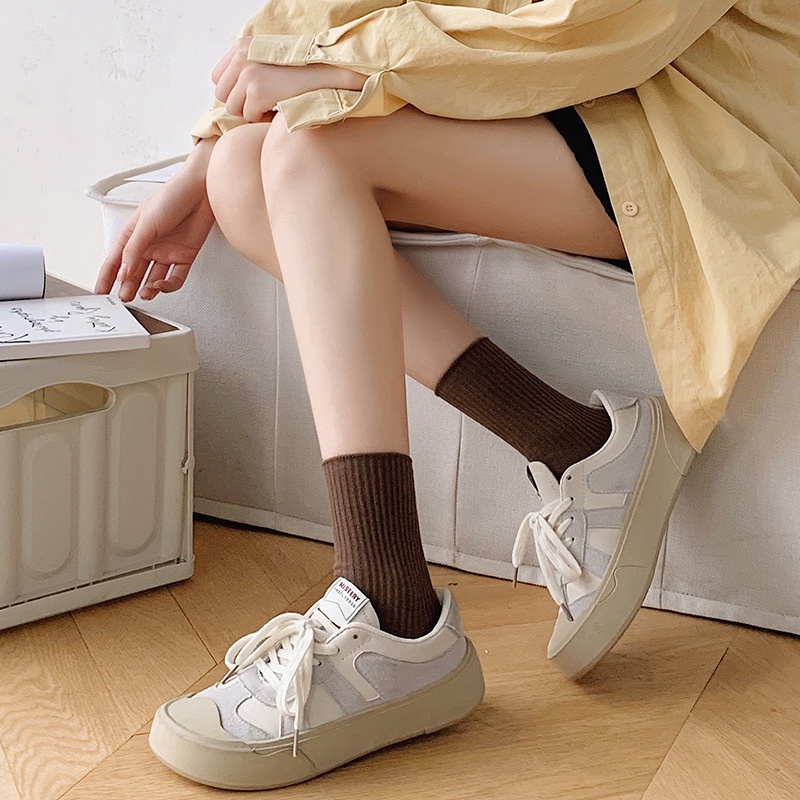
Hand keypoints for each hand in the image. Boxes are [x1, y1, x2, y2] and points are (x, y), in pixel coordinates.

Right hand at [94, 140, 216, 301]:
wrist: (201, 191)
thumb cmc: (172, 197)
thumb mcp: (146, 224)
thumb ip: (134, 250)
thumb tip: (123, 272)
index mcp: (133, 235)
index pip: (115, 261)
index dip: (106, 278)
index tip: (100, 293)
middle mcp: (149, 246)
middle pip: (134, 273)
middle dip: (127, 287)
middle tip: (124, 298)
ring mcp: (167, 252)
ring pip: (153, 278)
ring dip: (147, 288)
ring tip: (143, 294)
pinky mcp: (184, 257)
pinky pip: (175, 277)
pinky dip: (168, 284)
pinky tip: (162, 285)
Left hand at [212, 37, 365, 121]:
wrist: (324, 74)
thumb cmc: (299, 73)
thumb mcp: (267, 61)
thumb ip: (247, 69)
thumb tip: (230, 92)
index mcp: (241, 46)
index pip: (218, 78)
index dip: (235, 92)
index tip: (254, 94)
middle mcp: (240, 56)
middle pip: (222, 95)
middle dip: (241, 104)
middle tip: (264, 102)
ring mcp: (247, 72)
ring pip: (233, 108)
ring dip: (252, 112)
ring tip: (271, 104)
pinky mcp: (256, 90)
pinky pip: (249, 116)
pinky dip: (263, 118)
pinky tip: (277, 107)